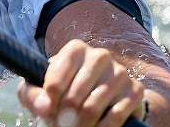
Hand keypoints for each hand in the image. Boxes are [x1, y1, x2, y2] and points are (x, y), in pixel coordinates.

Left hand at [17, 39, 147, 126]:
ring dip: (81, 125)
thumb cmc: (64, 90)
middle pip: (74, 96)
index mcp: (75, 49)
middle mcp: (100, 55)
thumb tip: (44, 106)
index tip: (48, 111)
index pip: (56, 78)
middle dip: (65, 117)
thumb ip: (33, 95)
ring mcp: (120, 72)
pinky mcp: (135, 90)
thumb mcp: (40, 88)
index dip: (49, 101)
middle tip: (62, 125)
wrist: (101, 96)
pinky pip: (115, 116)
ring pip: (93, 108)